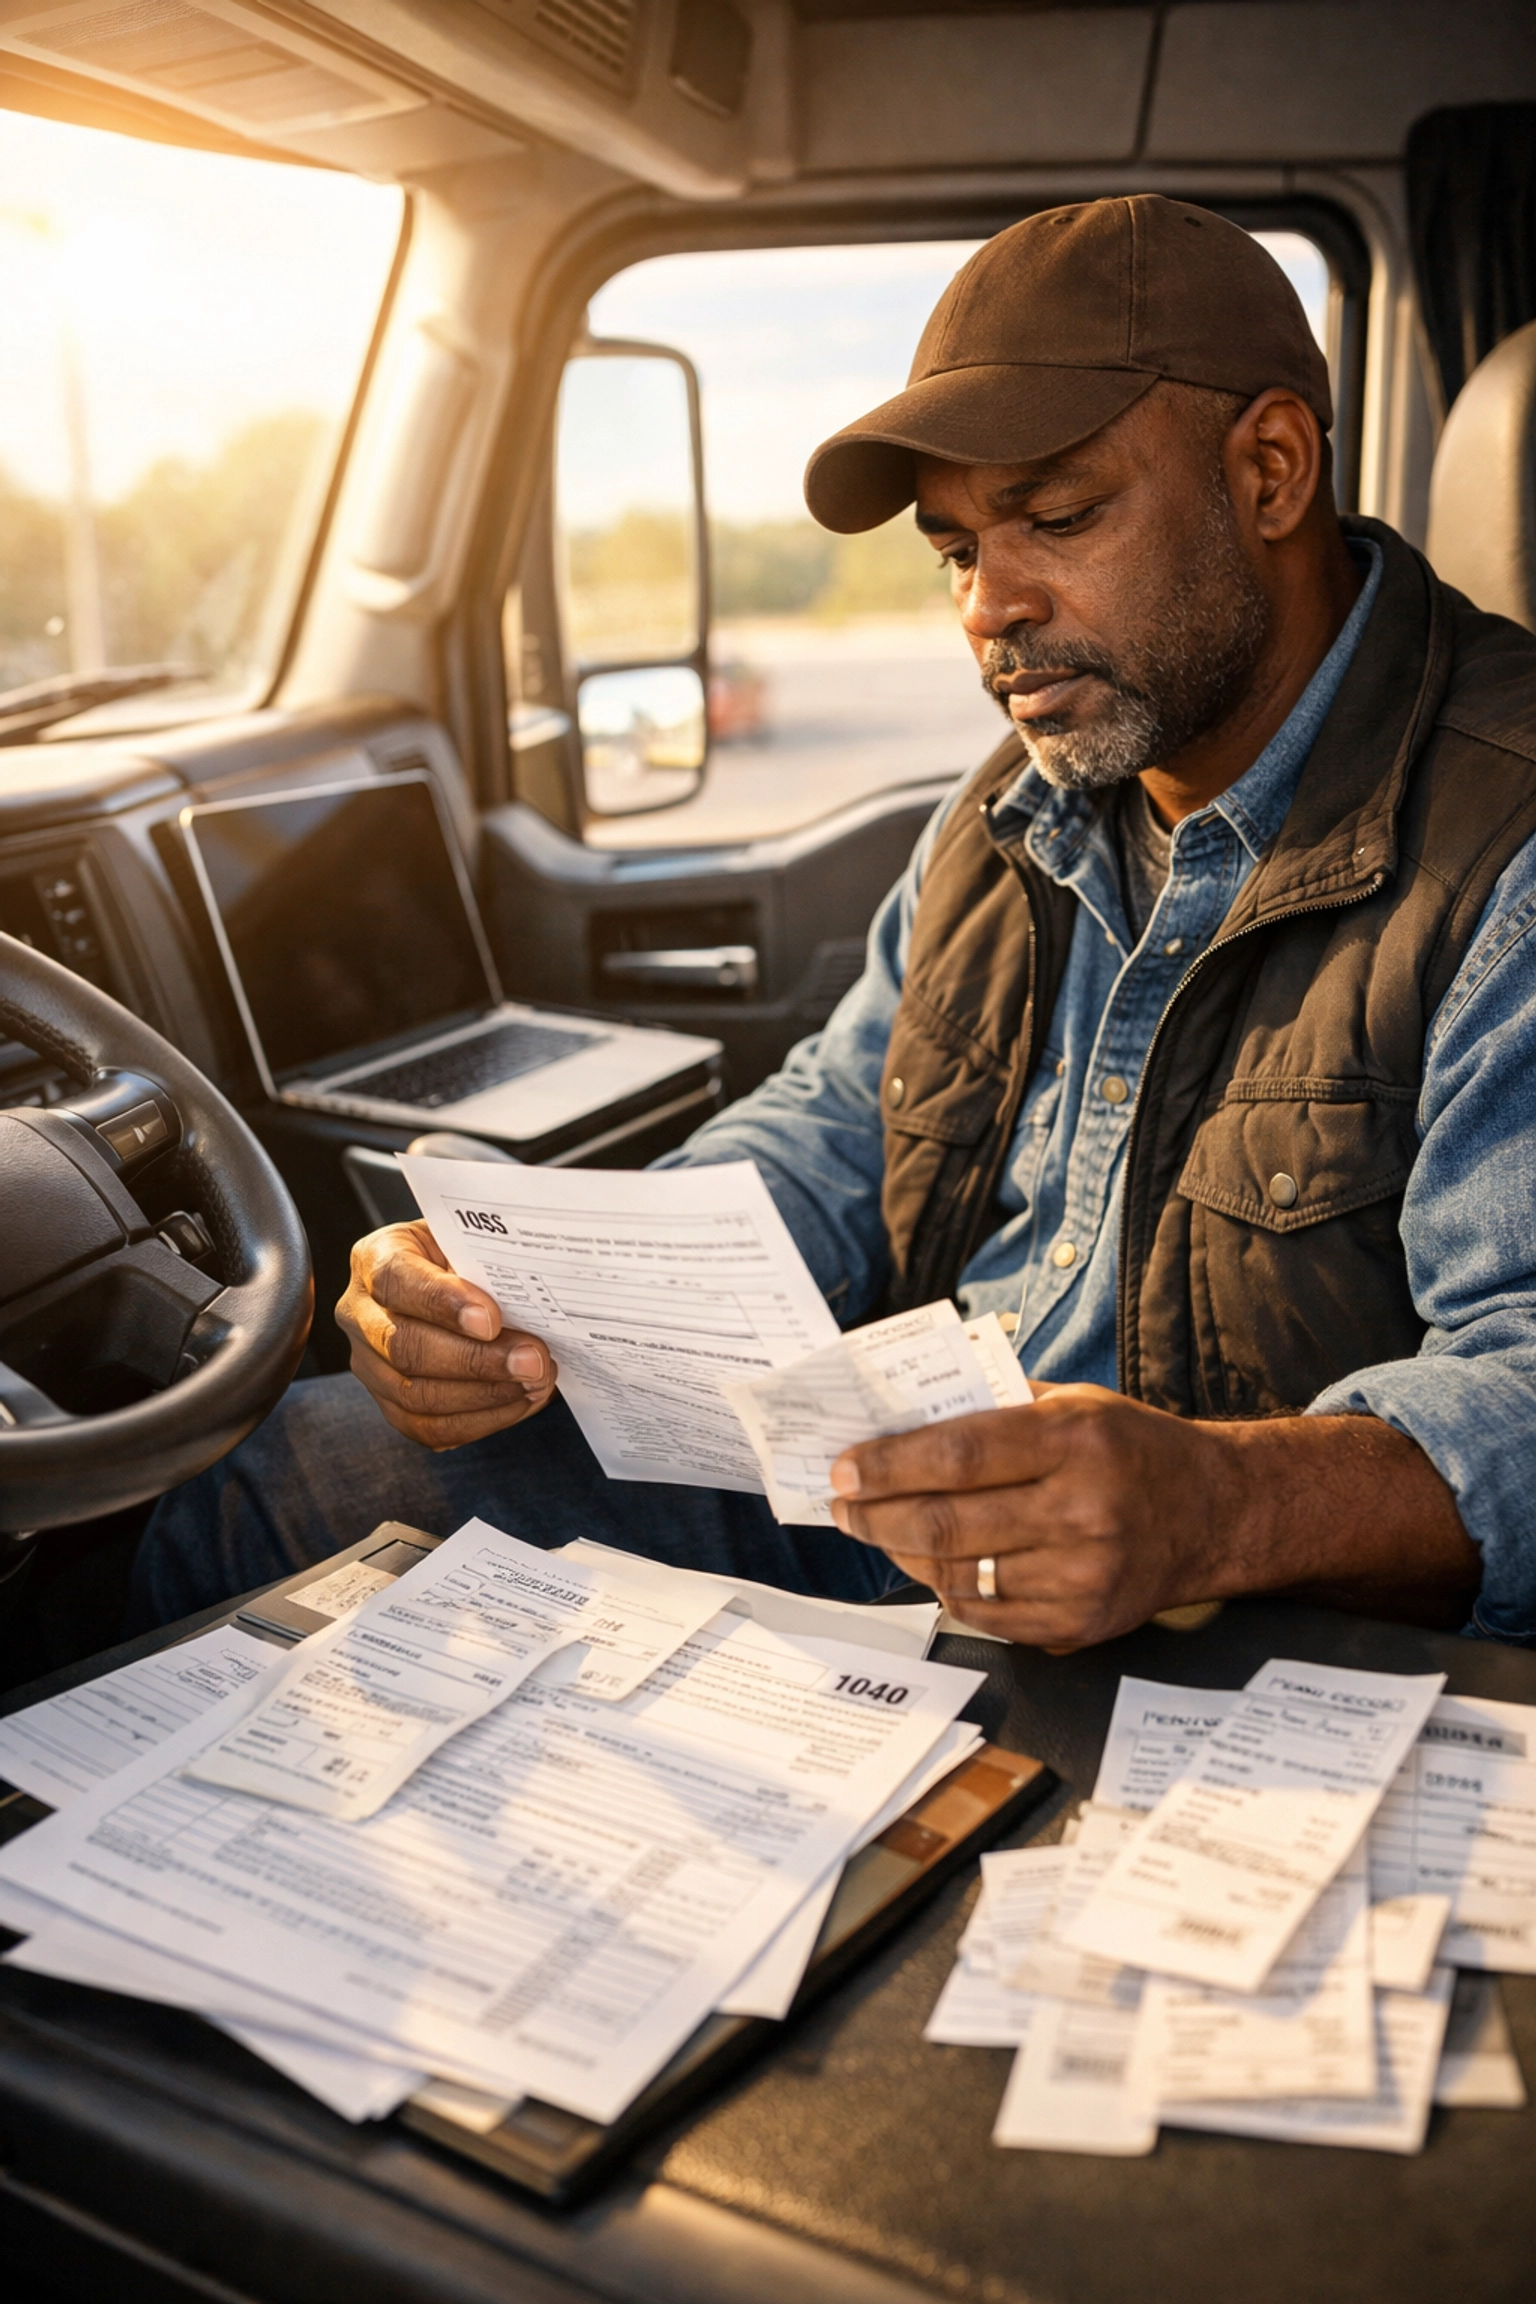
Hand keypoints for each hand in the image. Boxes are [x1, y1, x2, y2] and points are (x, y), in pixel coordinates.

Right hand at [335, 1221, 556, 1449]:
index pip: (394, 1280)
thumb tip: (528, 1293)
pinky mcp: (390, 1403)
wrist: (458, 1285)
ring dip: (485, 1395)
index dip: (441, 1302)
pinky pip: (429, 1428)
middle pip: (404, 1347)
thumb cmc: (466, 1257)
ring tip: (535, 1383)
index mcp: (374, 1259)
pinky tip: (519, 1401)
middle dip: (476, 1360)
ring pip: (416, 1396)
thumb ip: (487, 1261)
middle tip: (532, 1361)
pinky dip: (481, 1420)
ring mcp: (369, 1364)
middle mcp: (360, 1314)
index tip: (492, 1319)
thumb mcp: (471, 1241)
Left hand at [828, 1384, 1237, 1648]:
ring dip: (902, 1553)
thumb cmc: (1132, 1448)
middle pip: (946, 1522)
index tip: (845, 1468)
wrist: (1215, 1514)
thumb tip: (901, 1418)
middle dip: (876, 1514)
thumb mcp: (1075, 1403)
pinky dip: (945, 1589)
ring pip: (957, 1574)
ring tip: (879, 1530)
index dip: (889, 1465)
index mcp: (1076, 1440)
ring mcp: (1082, 1575)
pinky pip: (986, 1614)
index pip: (958, 1455)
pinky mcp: (1081, 1623)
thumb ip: (994, 1407)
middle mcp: (1081, 1510)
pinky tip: (929, 1564)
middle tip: (844, 1505)